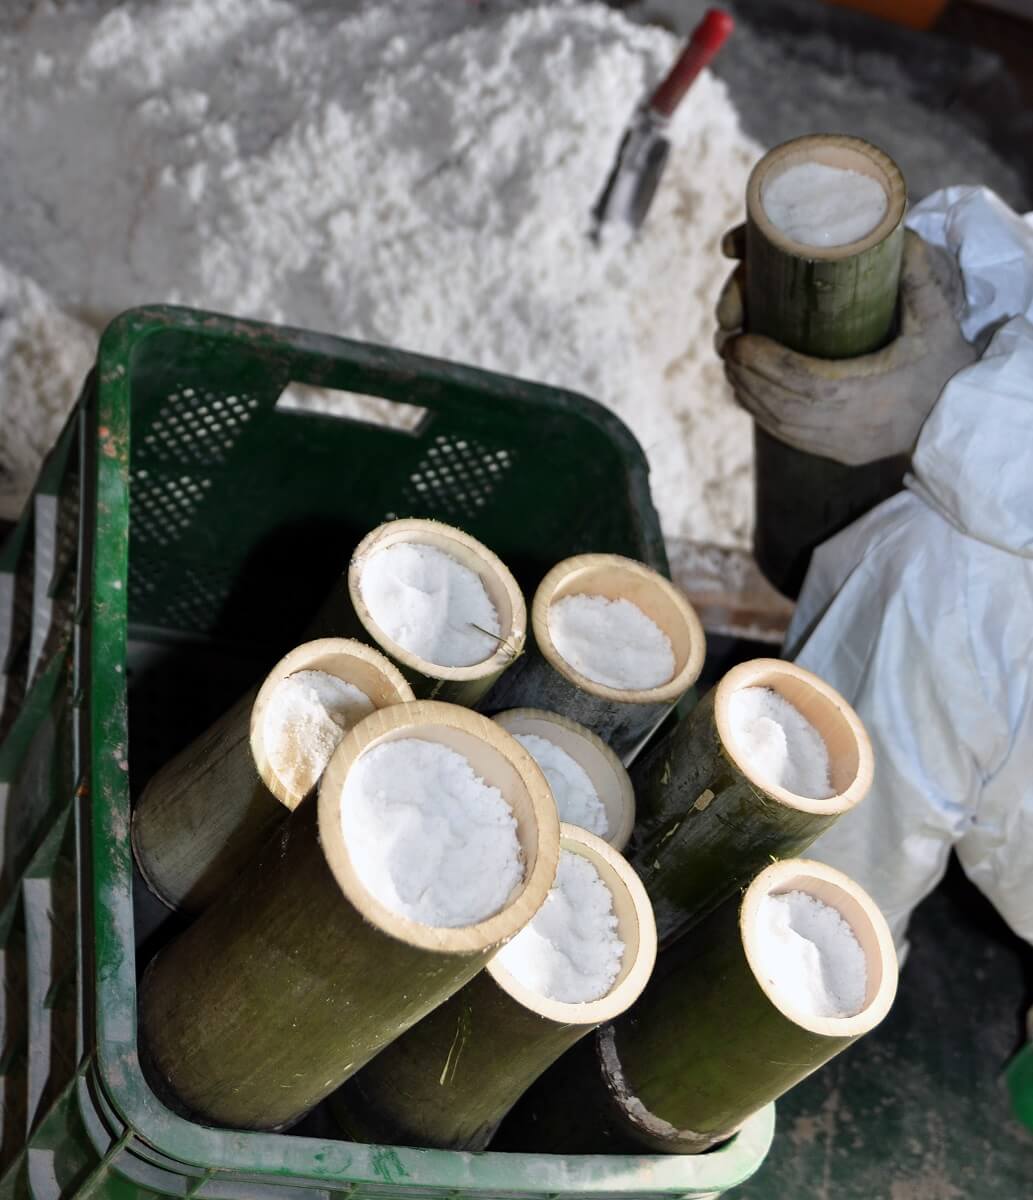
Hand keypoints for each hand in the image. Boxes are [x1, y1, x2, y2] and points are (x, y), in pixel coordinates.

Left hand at [715, 228, 977, 464]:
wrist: (960, 420)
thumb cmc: (947, 367)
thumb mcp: (938, 319)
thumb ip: (918, 278)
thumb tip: (897, 235)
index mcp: (865, 393)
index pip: (798, 380)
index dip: (763, 362)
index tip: (739, 339)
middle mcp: (847, 425)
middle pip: (778, 402)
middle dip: (746, 374)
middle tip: (728, 344)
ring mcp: (840, 444)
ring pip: (777, 423)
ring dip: (747, 394)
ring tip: (731, 364)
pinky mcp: (838, 453)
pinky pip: (787, 437)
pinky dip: (761, 415)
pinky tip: (747, 394)